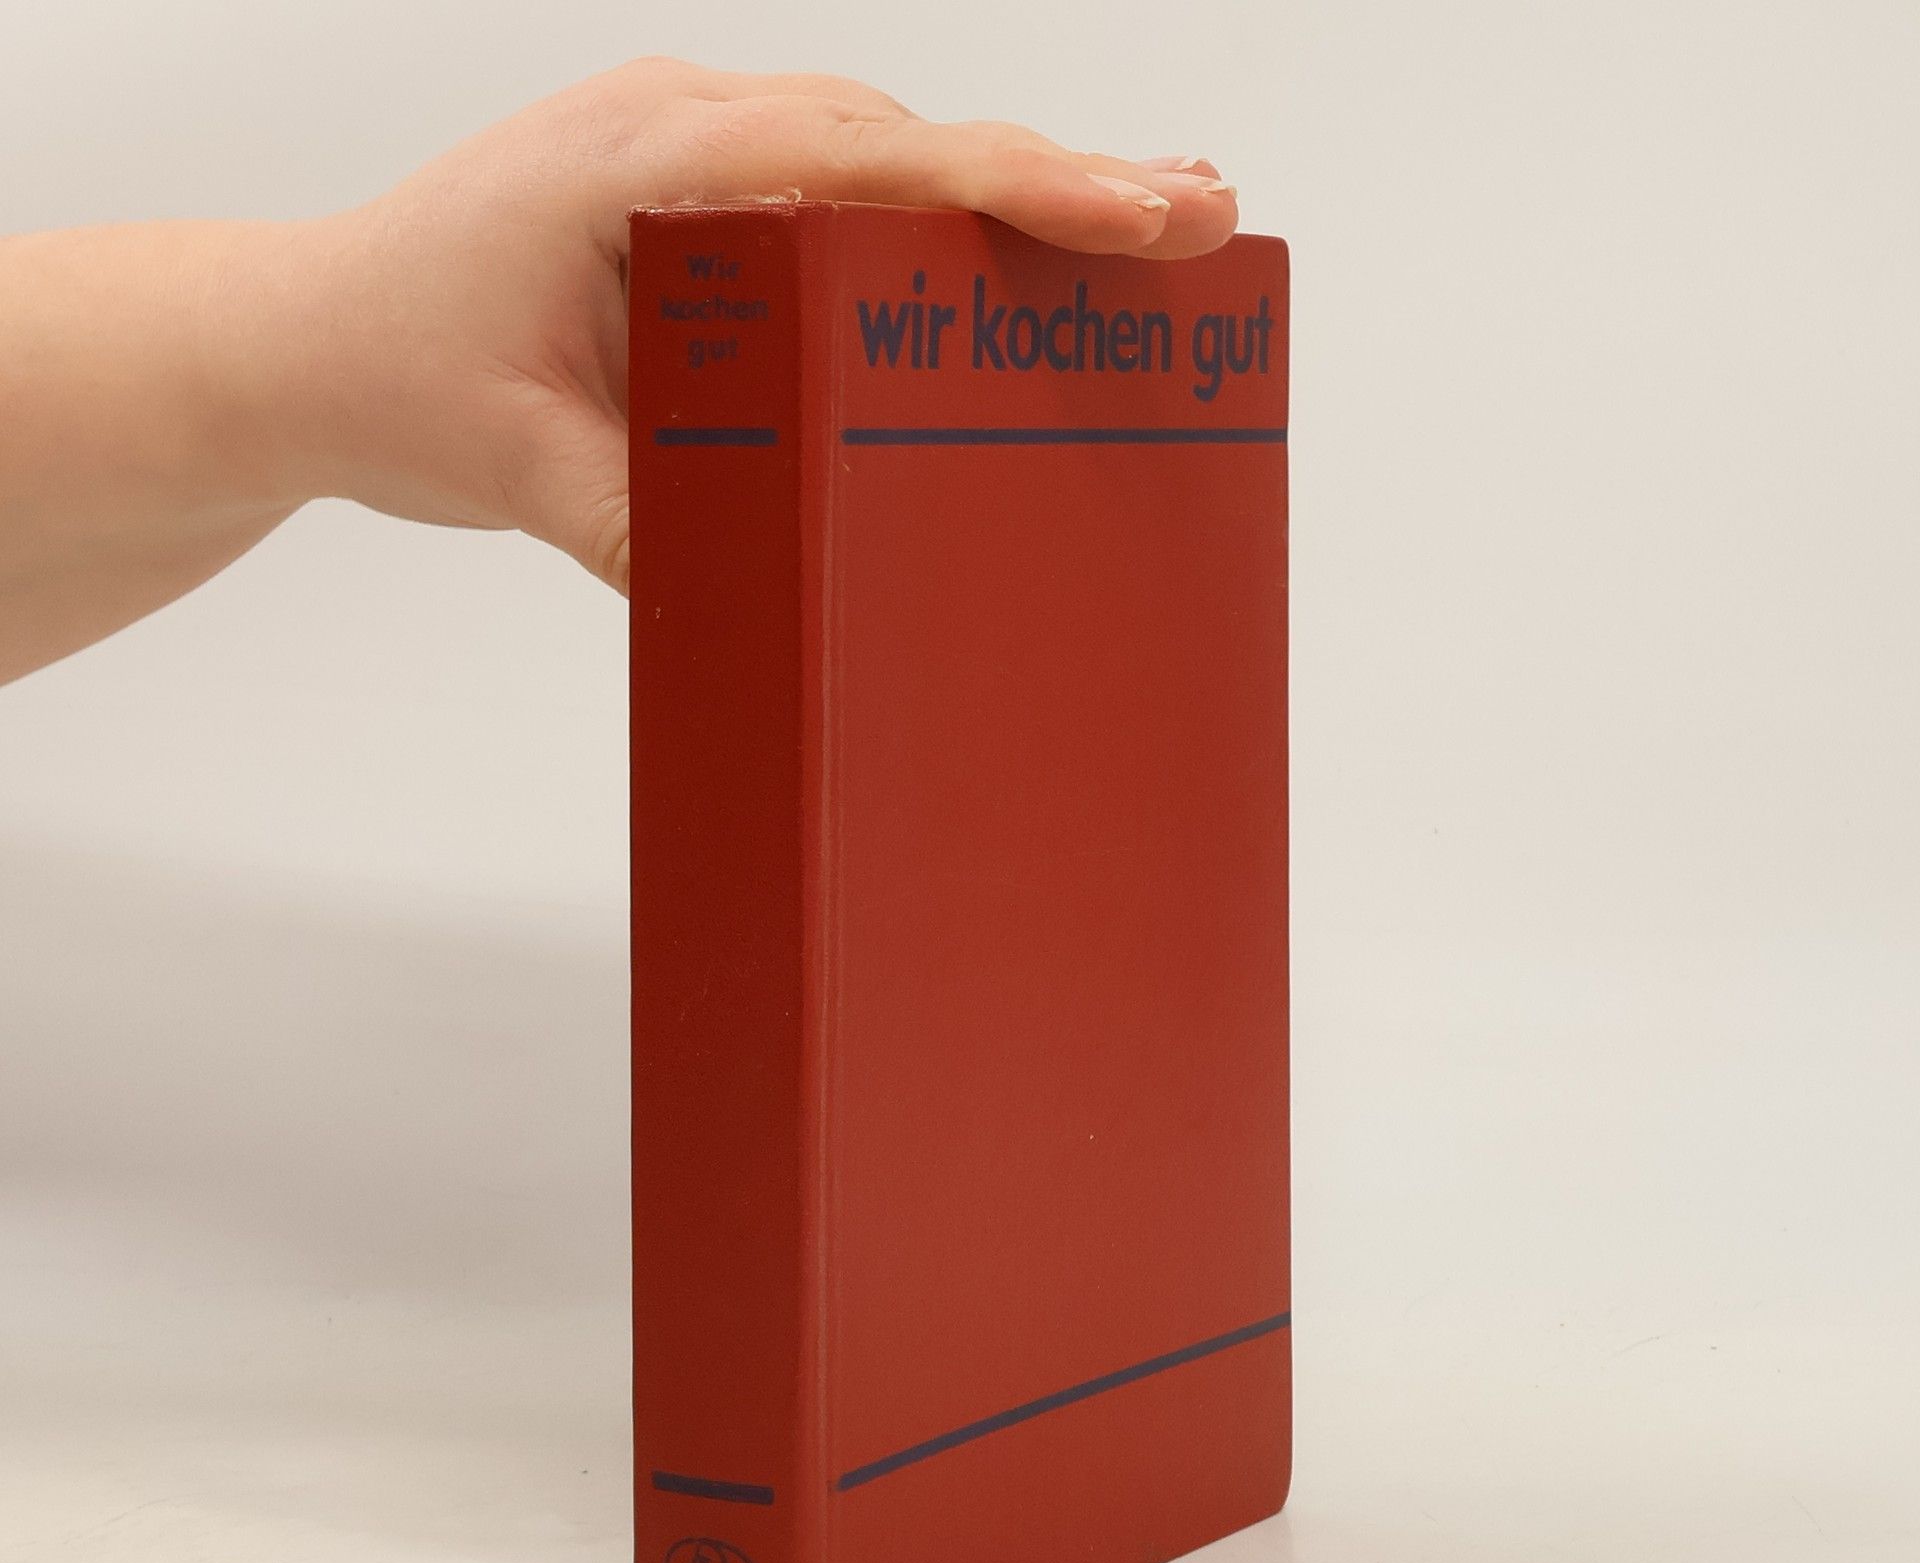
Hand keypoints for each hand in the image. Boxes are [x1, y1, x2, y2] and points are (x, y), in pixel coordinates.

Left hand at [292, 60, 1239, 593]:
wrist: (307, 336)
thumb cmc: (390, 367)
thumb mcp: (510, 465)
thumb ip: (630, 522)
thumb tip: (756, 599)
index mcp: (644, 164)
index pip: (865, 161)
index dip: (1013, 184)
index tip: (1136, 210)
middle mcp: (685, 134)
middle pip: (907, 144)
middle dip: (1061, 180)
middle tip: (1202, 218)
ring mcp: (698, 160)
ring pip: (889, 158)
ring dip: (1016, 195)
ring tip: (1155, 228)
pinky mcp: (707, 210)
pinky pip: (846, 198)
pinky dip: (942, 225)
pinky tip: (1020, 259)